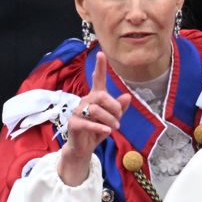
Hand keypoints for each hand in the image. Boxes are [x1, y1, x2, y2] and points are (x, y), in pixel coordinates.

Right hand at [58, 53, 131, 185]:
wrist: (84, 148)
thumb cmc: (98, 130)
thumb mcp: (113, 119)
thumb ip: (120, 108)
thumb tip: (127, 96)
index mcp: (95, 97)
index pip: (98, 79)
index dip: (100, 67)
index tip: (101, 53)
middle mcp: (85, 101)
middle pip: (102, 96)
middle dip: (115, 108)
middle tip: (119, 120)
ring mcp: (78, 112)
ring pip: (97, 110)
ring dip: (110, 120)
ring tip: (114, 128)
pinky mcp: (73, 123)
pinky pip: (89, 123)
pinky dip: (101, 128)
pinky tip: (108, 132)